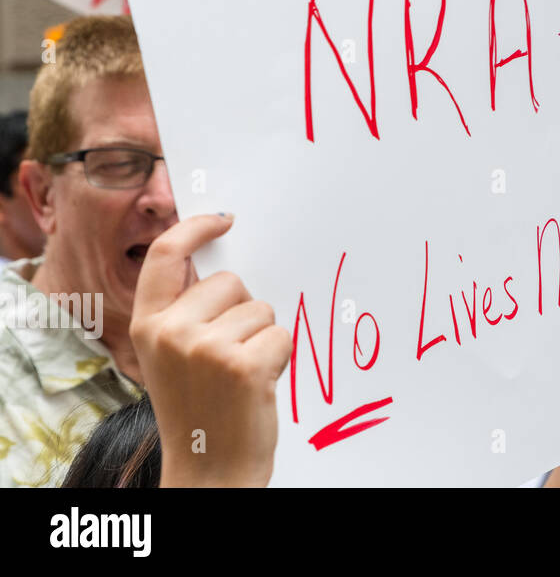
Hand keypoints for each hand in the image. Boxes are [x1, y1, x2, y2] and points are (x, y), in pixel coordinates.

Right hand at [129, 213, 291, 486]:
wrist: (209, 469)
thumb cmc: (200, 410)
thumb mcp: (172, 357)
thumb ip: (186, 313)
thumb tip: (222, 265)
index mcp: (147, 325)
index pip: (164, 255)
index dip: (194, 228)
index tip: (222, 221)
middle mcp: (170, 331)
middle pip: (230, 282)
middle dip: (243, 311)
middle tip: (230, 357)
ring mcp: (205, 347)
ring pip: (261, 308)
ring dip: (262, 337)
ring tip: (241, 376)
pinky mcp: (244, 364)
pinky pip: (281, 334)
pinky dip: (281, 357)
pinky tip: (259, 385)